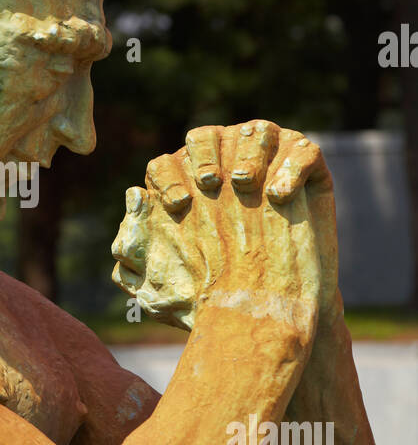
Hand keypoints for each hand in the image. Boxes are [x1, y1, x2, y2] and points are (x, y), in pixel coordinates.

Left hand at [112, 121, 328, 343]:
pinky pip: (304, 150)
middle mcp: (224, 168)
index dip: (167, 177)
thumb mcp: (162, 285)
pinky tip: (280, 196)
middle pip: (206, 136)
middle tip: (210, 182)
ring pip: (257, 130)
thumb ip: (135, 246)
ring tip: (245, 183)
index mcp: (185, 187)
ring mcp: (268, 165)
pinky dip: (293, 165)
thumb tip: (133, 195)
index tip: (177, 206)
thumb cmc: (216, 296)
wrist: (272, 313)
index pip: (167, 162)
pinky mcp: (310, 174)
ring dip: (250, 150)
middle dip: (205, 153)